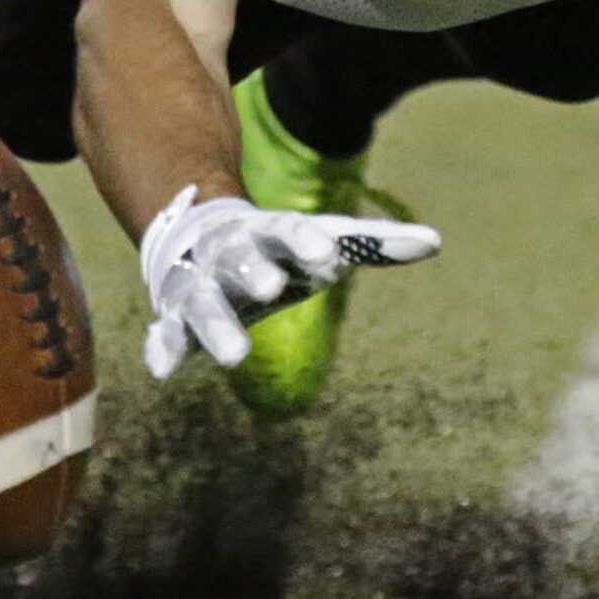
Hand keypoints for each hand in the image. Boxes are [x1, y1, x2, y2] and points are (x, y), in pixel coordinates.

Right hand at [139, 185, 441, 379]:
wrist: (199, 232)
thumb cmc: (275, 245)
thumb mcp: (320, 241)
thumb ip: (373, 243)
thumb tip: (436, 241)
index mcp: (265, 231)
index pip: (285, 230)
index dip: (304, 241)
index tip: (325, 256)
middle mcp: (228, 254)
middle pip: (238, 260)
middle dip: (253, 272)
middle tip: (271, 289)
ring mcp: (199, 283)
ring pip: (202, 302)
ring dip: (216, 326)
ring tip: (236, 356)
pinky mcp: (176, 314)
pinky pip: (164, 330)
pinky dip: (162, 347)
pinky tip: (162, 369)